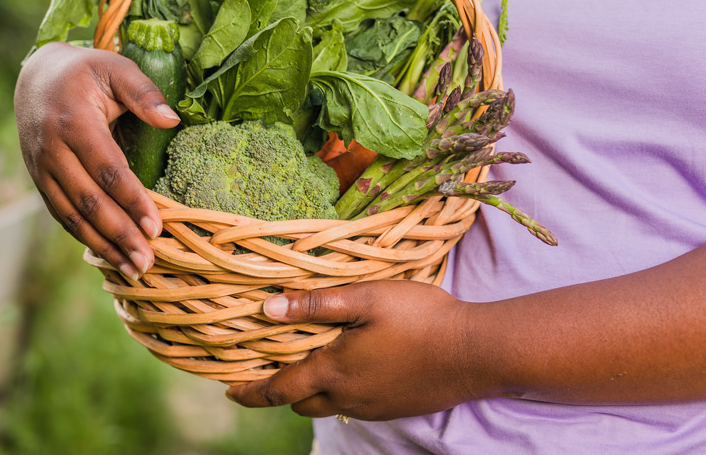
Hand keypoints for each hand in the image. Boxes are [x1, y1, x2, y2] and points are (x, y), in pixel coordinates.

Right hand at [15, 42, 179, 279]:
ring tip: (133, 270)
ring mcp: (41, 168)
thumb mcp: (116, 68)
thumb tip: (172, 120)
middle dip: (120, 235)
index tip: (157, 227)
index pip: (107, 170)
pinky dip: (84, 238)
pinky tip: (109, 256)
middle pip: (89, 201)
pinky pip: (61, 215)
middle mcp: (52, 150)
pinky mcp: (40, 180)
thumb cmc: (85, 71)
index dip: (132, 201)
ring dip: (103, 246)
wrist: (35, 76)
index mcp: (73, 122)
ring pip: (72, 215)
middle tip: (148, 261)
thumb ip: (144, 92)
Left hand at [225, 280, 483, 420]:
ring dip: (314, 392)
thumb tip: (269, 309)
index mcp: (334, 371)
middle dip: (282, 391)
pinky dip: (343, 392)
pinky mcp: (396, 408)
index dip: (250, 390)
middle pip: (301, 404)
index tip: (229, 389)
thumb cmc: (420, 318)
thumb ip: (316, 304)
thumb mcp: (366, 298)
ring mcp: (375, 407)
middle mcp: (349, 397)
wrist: (476, 352)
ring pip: (330, 406)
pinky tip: (358, 368)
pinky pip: (357, 406)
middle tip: (273, 370)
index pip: (279, 388)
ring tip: (314, 366)